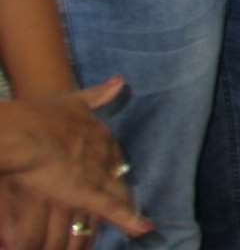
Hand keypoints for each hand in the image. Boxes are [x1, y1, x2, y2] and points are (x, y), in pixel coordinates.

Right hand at [0, 80, 149, 245]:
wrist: (24, 132)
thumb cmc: (41, 115)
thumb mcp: (74, 100)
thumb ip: (98, 94)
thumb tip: (121, 81)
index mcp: (101, 136)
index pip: (113, 157)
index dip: (113, 170)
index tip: (114, 179)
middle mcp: (105, 155)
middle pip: (117, 178)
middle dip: (119, 191)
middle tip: (125, 205)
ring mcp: (97, 174)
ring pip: (114, 195)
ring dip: (121, 210)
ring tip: (123, 227)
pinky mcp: (86, 193)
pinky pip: (111, 210)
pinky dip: (130, 220)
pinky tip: (143, 229)